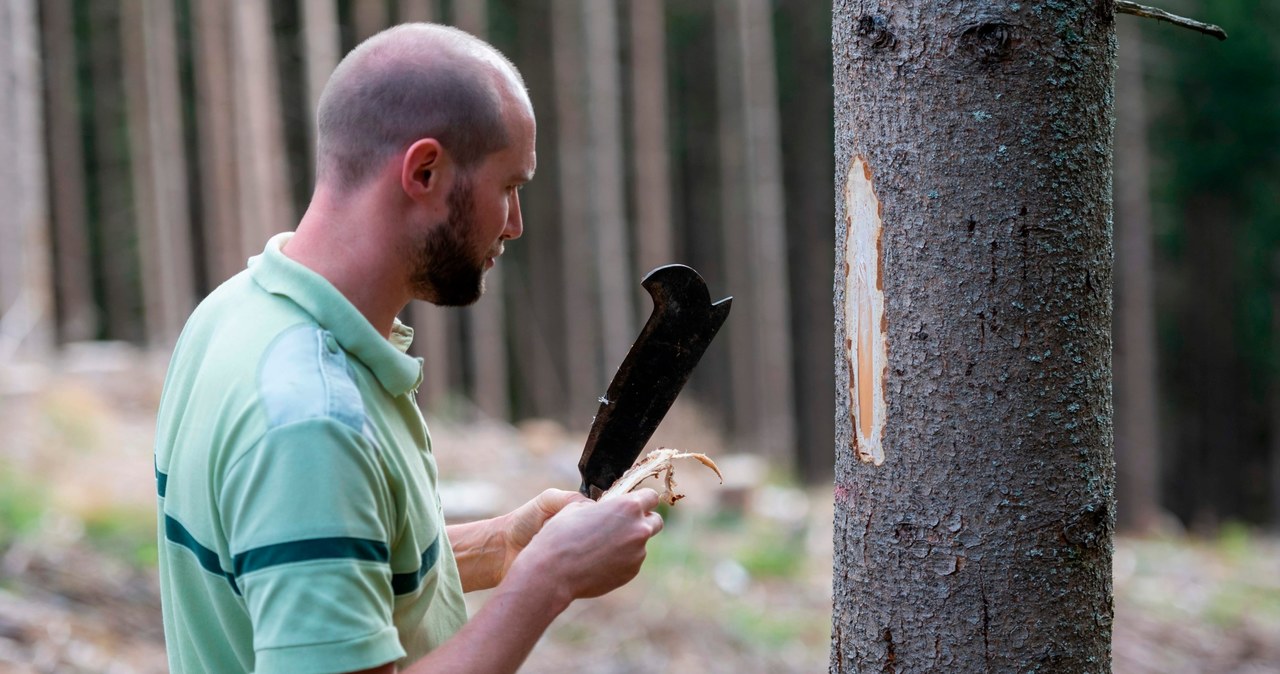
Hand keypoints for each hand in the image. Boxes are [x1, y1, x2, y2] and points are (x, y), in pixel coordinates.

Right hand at [507, 489, 663, 604]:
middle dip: (643, 521)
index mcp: (628, 506)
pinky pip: (631, 562)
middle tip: (622, 525)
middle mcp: (639, 529)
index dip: (641, 499)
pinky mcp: (631, 572)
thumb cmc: (561, 535)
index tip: (632, 504)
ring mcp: (637, 554)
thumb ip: (603, 506)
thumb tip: (608, 509)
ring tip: (599, 548)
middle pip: (655, 521)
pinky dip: (620, 560)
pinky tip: (598, 562)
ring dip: (628, 543)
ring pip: (641, 544)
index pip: (651, 497)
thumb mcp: (578, 507)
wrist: (552, 572)